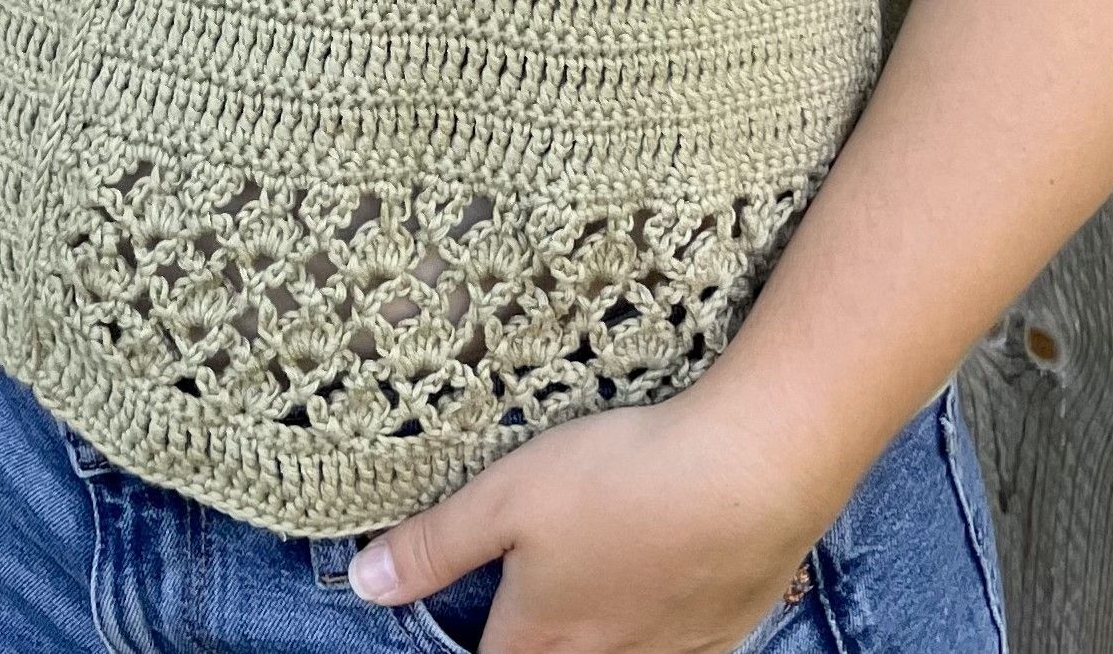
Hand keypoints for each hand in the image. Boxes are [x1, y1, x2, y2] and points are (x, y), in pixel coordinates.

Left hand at [346, 375, 837, 653]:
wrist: (749, 476)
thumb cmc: (619, 479)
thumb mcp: (507, 496)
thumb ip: (436, 545)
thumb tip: (364, 584)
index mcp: (541, 635)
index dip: (469, 644)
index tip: (472, 618)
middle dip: (533, 641)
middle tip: (532, 603)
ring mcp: (668, 653)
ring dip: (599, 632)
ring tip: (598, 585)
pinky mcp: (722, 633)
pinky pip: (677, 648)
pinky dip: (660, 626)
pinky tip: (664, 586)